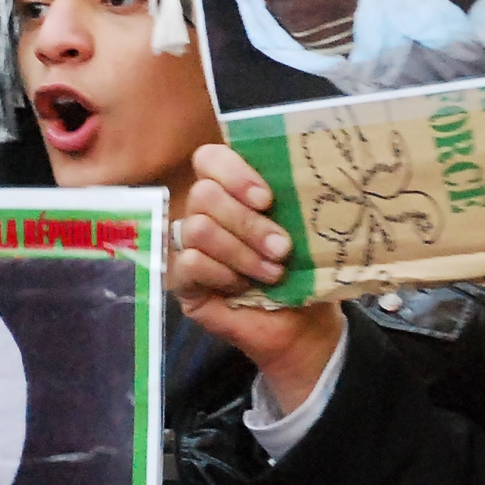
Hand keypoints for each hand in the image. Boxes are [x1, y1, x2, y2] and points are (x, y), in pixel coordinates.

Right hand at [172, 144, 344, 412]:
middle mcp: (204, 213)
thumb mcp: (303, 229)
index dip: (233, 172)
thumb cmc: (304, 272)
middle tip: (282, 248)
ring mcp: (188, 247)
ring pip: (198, 228)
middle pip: (204, 194)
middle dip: (248, 223)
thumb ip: (290, 198)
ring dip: (241, 252)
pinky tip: (243, 287)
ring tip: (273, 272)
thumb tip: (300, 174)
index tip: (267, 199)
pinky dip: (222, 274)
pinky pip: (189, 264)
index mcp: (232, 190)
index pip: (209, 159)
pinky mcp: (181, 281)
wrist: (304, 326)